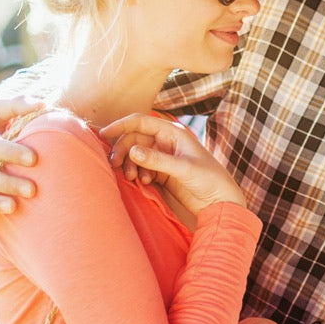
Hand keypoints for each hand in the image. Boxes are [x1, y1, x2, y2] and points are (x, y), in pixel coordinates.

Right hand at [102, 112, 243, 216]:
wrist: (220, 201)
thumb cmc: (209, 180)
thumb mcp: (183, 169)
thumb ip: (157, 160)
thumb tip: (131, 151)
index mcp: (173, 133)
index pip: (140, 122)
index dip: (121, 125)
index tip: (103, 135)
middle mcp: (166, 142)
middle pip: (133, 139)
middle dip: (123, 150)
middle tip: (116, 166)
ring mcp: (162, 157)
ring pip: (135, 155)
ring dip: (129, 164)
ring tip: (132, 178)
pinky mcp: (160, 172)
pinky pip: (140, 168)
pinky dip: (137, 174)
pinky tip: (146, 182)